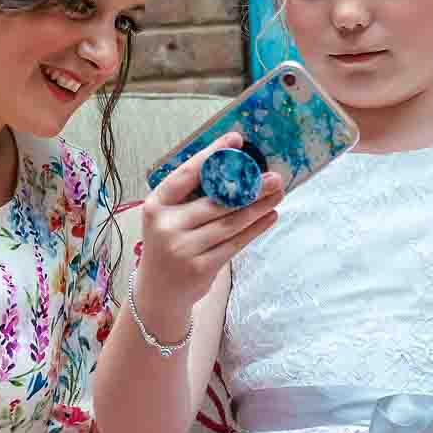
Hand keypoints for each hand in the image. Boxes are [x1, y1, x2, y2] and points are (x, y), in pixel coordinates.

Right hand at [135, 134, 283, 331]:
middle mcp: (166, 227)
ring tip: (277, 194)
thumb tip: (234, 170)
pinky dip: (255, 229)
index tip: (235, 139)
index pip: (185, 174)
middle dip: (248, 187)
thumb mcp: (167, 218)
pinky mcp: (200, 268)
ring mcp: (183, 249)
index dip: (211, 155)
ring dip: (257, 207)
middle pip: (215, 201)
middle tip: (274, 176)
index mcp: (156, 206)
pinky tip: (270, 216)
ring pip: (229, 223)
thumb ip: (190, 197)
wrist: (158, 292)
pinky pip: (234, 244)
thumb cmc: (169, 245)